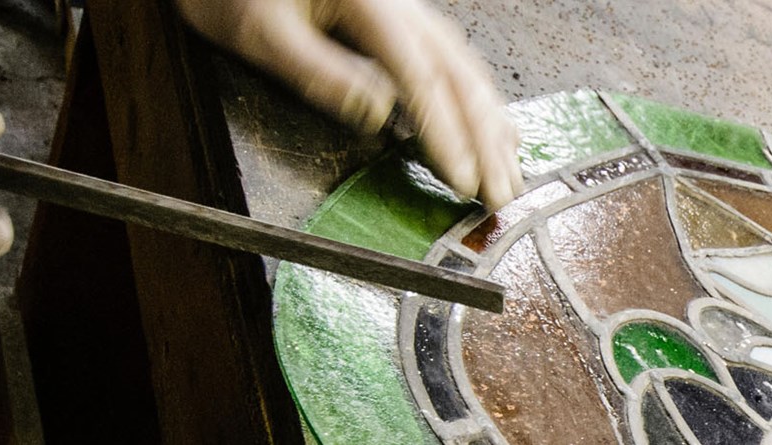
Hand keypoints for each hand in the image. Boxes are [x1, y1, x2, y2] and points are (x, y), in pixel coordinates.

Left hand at [178, 0, 523, 209]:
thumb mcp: (261, 33)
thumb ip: (320, 73)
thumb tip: (378, 114)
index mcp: (374, 4)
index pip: (421, 79)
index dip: (447, 134)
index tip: (463, 180)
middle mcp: (404, 6)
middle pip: (459, 77)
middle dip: (485, 141)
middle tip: (501, 194)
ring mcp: (409, 12)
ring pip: (466, 70)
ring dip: (492, 125)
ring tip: (511, 173)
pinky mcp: (404, 22)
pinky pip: (456, 62)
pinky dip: (481, 101)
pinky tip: (495, 127)